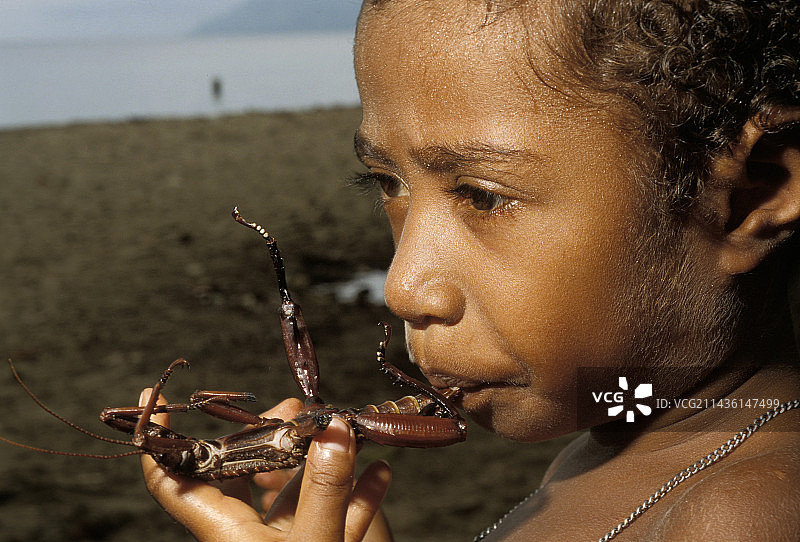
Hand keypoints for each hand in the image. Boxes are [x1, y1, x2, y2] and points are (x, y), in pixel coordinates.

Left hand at [139, 390, 393, 541]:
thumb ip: (325, 490)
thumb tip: (333, 429)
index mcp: (224, 531)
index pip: (173, 480)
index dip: (159, 440)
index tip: (154, 399)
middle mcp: (242, 532)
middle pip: (240, 469)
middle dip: (267, 433)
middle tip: (294, 408)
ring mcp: (276, 540)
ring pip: (288, 488)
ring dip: (319, 459)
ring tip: (343, 431)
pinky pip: (326, 514)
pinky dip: (354, 495)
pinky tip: (381, 476)